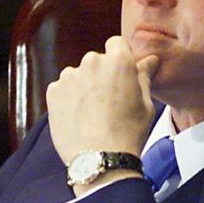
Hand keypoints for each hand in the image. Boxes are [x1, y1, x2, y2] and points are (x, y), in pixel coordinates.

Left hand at [46, 36, 159, 188]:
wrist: (99, 158)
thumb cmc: (128, 132)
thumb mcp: (145, 104)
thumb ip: (144, 77)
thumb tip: (150, 60)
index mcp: (118, 61)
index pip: (116, 44)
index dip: (119, 59)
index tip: (121, 76)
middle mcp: (91, 62)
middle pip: (96, 61)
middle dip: (101, 75)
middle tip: (109, 101)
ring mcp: (69, 76)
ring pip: (78, 75)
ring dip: (83, 87)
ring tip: (92, 113)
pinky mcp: (53, 92)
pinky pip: (62, 89)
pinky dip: (68, 100)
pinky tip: (78, 118)